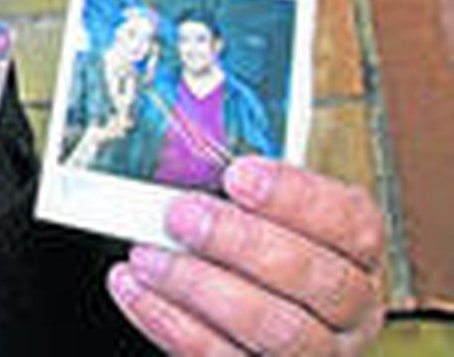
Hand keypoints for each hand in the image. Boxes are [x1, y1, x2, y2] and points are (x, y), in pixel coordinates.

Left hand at [107, 158, 384, 353]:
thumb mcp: (258, 208)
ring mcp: (319, 352)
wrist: (241, 309)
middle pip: (315, 278)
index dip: (296, 197)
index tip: (237, 175)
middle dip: (239, 241)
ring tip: (145, 256)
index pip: (352, 223)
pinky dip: (170, 323)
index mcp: (357, 252)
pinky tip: (133, 289)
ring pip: (275, 328)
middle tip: (178, 214)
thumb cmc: (252, 242)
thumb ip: (234, 189)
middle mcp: (351, 307)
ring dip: (198, 286)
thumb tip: (176, 154)